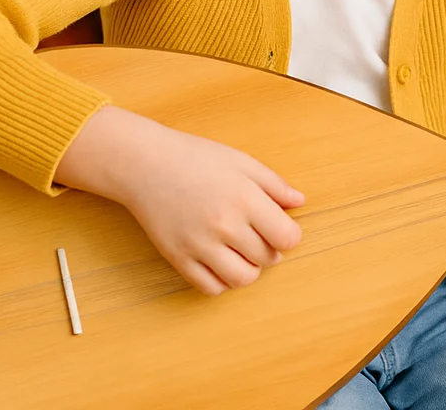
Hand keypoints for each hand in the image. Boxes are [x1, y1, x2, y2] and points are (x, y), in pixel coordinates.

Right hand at [56, 106, 305, 295]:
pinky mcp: (178, 258)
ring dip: (249, 269)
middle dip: (270, 249)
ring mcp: (199, 245)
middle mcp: (224, 225)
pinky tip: (220, 261)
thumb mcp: (242, 162)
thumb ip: (274, 184)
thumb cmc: (196, 158)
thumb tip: (300, 203)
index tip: (279, 227)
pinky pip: (210, 288)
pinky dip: (222, 281)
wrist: (145, 164)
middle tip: (257, 234)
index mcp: (245, 199)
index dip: (289, 235)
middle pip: (267, 258)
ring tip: (241, 251)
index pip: (287, 238)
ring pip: (242, 279)